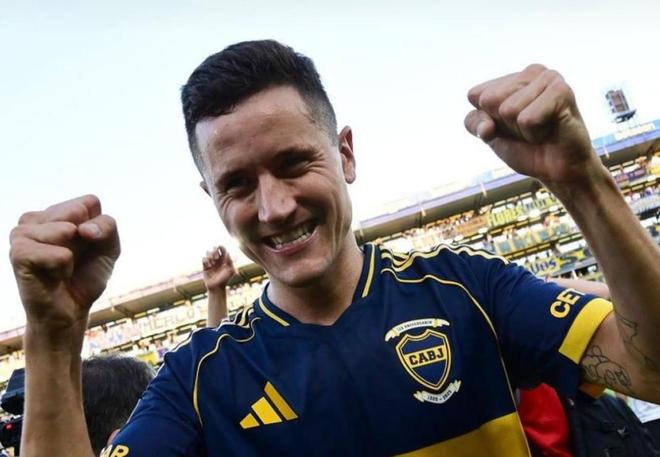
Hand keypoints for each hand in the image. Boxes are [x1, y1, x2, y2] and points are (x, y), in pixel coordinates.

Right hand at [9, 195, 119, 335]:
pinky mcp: (18, 252)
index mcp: (58, 213)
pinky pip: (57, 252)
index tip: (90, 246)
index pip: (90, 201)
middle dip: (86, 239)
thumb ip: (107, 227)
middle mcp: (37, 218)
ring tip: (61, 266)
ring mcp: (23, 232)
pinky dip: (63, 267)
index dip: (98, 226)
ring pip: (65, 228)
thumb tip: (80, 229)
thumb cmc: (86, 276)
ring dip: (73, 254)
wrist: (69, 311)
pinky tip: (53, 275)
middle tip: (72, 258)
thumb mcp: (109, 248)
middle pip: (77, 210)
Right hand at [202, 246, 236, 291]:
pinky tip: (209, 266)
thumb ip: (230, 261)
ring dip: (210, 256)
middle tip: (216, 258)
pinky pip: (203, 258)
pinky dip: (206, 260)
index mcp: (224, 259)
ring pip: (208, 252)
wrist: (217, 287)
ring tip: (212, 264)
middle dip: (214, 251)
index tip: (220, 248)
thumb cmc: (225, 279)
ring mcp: (211, 262)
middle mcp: (217, 259)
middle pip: (214, 248)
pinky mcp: (205, 266)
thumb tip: (228, 252)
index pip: (222, 248)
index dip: (221, 246)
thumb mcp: (230, 270)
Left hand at [464, 64, 602, 187]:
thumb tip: (486, 125)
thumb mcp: (490, 135)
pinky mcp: (562, 91)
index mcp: (511, 78)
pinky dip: (534, 133)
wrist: (557, 170)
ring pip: (508, 109)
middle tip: (527, 129)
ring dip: (521, 129)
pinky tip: (549, 130)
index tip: (507, 127)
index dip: (486, 120)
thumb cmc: (525, 149)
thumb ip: (474, 122)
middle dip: (504, 124)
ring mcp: (548, 78)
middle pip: (489, 100)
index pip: (474, 95)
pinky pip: (527, 119)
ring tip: (540, 129)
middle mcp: (530, 72)